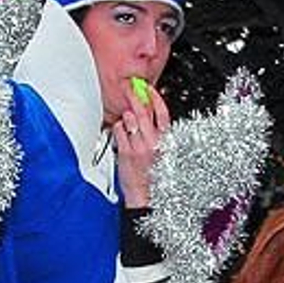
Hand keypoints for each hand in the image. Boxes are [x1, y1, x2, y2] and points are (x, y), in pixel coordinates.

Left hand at [113, 80, 170, 208]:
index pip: (164, 114)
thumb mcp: (163, 153)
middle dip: (136, 95)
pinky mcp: (126, 151)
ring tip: (126, 119)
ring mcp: (139, 146)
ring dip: (125, 115)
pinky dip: (118, 128)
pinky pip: (119, 130)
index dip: (156, 98)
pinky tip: (120, 132)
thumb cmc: (155, 176)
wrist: (147, 196)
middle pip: (144, 111)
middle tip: (130, 87)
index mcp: (166, 141)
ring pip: (129, 119)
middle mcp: (154, 142)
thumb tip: (150, 117)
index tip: (149, 89)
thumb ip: (157, 135)